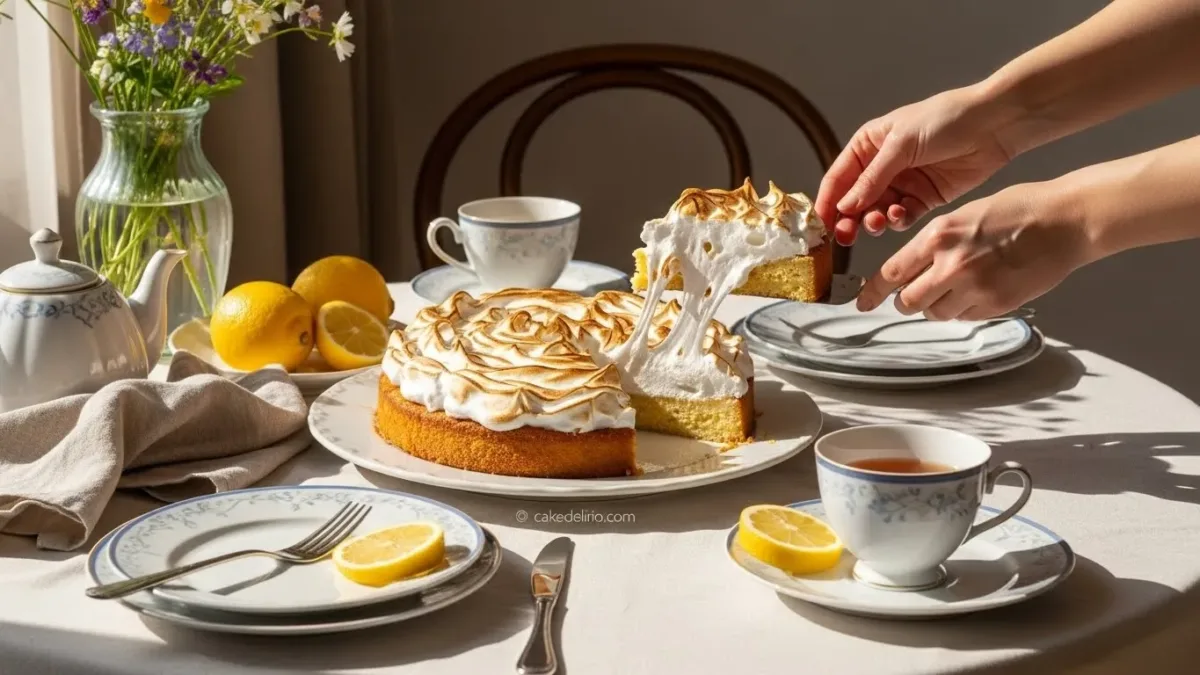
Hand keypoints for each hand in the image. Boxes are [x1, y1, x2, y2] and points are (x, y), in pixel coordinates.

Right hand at [815, 84, 1015, 244]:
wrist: (994, 124)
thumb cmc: (946, 119)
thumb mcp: (901, 145)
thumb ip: (871, 179)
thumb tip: (844, 207)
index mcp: (868, 145)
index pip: (839, 178)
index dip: (827, 202)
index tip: (819, 225)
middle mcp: (881, 166)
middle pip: (854, 200)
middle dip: (848, 219)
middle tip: (845, 236)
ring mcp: (902, 184)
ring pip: (877, 212)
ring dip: (874, 221)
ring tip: (878, 223)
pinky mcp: (923, 198)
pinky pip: (902, 217)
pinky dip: (898, 220)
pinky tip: (902, 215)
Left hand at [855, 182, 1092, 319]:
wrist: (1066, 221)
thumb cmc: (1020, 209)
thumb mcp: (964, 214)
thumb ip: (936, 243)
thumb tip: (912, 266)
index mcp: (939, 236)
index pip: (891, 274)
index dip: (873, 292)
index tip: (863, 301)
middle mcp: (952, 264)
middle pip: (908, 301)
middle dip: (906, 301)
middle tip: (913, 296)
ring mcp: (975, 288)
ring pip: (936, 313)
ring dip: (937, 306)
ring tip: (956, 287)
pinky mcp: (997, 305)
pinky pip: (965, 317)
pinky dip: (964, 310)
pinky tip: (979, 290)